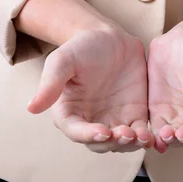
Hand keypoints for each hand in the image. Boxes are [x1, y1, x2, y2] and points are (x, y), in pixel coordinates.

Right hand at [27, 26, 153, 152]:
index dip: (88, 135)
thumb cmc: (81, 47)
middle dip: (113, 142)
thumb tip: (31, 108)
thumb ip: (50, 84)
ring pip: (120, 143)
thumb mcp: (63, 60)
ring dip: (130, 144)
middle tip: (126, 134)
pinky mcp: (134, 115)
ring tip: (141, 136)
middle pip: (99, 142)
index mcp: (69, 111)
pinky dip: (145, 138)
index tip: (103, 131)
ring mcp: (114, 119)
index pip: (75, 131)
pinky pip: (140, 132)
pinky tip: (151, 135)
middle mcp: (90, 120)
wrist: (110, 37)